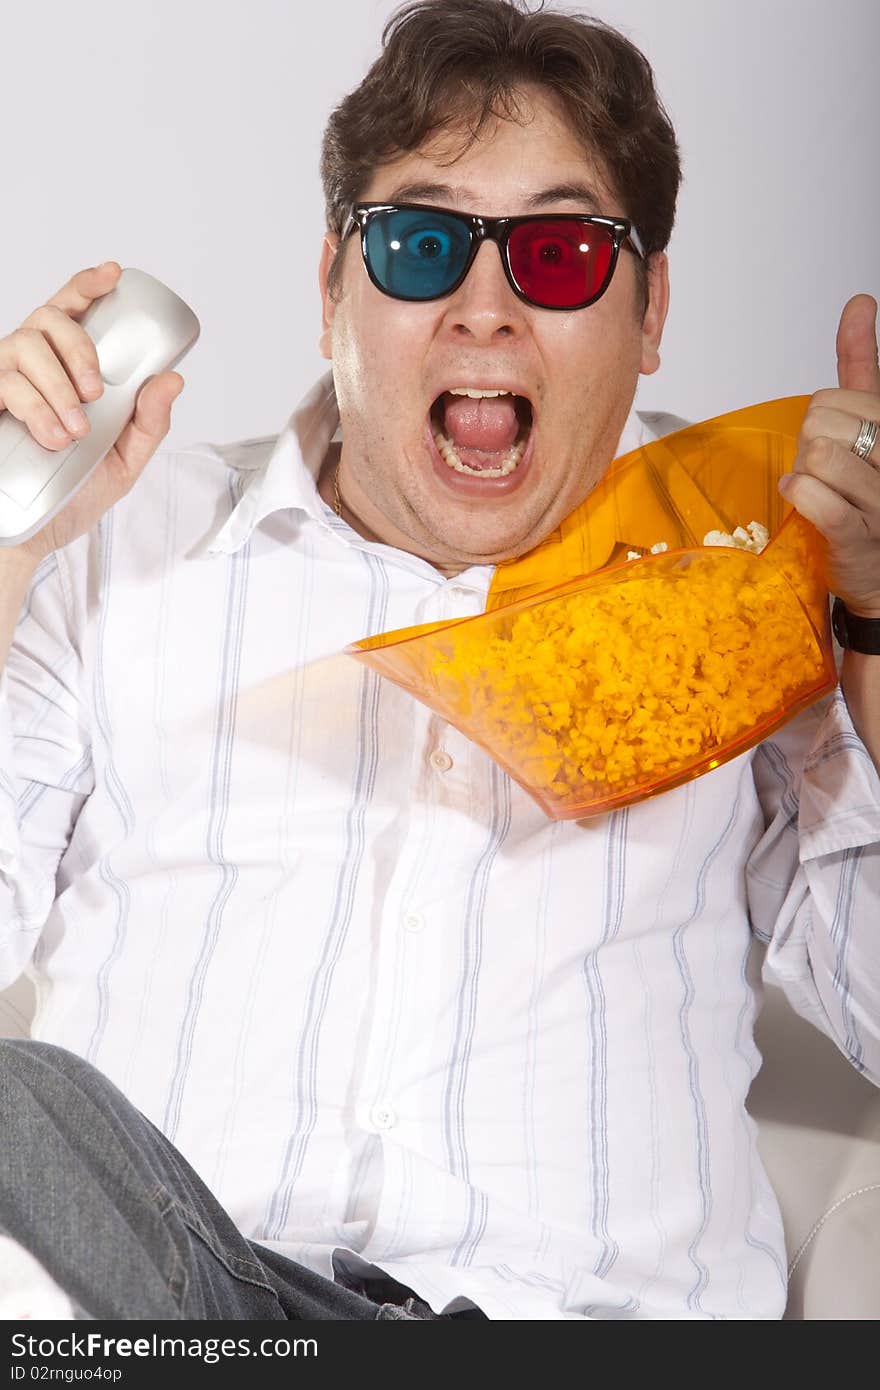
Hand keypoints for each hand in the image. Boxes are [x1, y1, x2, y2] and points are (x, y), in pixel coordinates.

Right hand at [0, 262, 183, 565]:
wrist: (35, 535)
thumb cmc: (75, 493)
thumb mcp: (123, 462)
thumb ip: (148, 424)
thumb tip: (172, 379)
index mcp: (67, 368)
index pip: (73, 311)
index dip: (88, 284)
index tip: (111, 274)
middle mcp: (33, 364)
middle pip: (50, 318)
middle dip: (79, 348)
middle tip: (96, 393)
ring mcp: (5, 380)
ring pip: (25, 346)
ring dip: (58, 387)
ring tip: (75, 431)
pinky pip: (4, 383)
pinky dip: (35, 408)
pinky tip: (52, 438)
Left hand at [779, 293, 879, 616]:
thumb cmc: (873, 492)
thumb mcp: (874, 422)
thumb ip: (864, 363)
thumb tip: (859, 302)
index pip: (835, 398)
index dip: (820, 420)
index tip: (840, 444)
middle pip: (821, 423)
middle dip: (808, 446)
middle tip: (828, 473)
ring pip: (819, 457)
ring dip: (803, 475)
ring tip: (820, 490)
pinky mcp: (860, 538)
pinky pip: (818, 499)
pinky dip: (799, 496)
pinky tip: (802, 501)